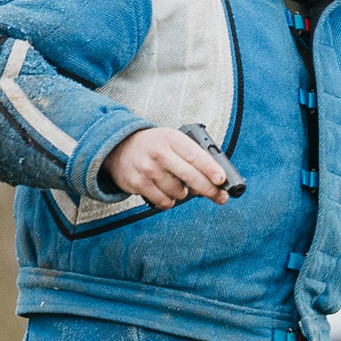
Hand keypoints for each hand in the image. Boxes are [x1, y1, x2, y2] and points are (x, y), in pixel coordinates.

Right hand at [103, 127, 231, 207]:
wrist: (119, 148)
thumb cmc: (154, 146)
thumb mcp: (171, 140)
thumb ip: (191, 155)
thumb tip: (215, 180)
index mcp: (171, 138)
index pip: (195, 154)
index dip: (210, 168)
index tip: (222, 179)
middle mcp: (159, 153)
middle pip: (189, 176)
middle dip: (209, 189)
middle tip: (220, 197)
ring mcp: (148, 169)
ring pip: (178, 192)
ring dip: (183, 194)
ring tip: (177, 184)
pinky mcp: (139, 184)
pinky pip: (164, 201)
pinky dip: (169, 200)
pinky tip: (166, 191)